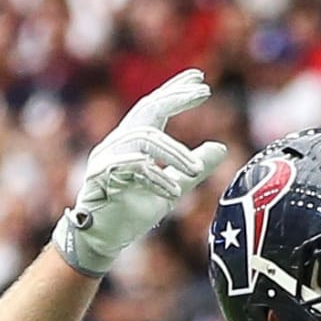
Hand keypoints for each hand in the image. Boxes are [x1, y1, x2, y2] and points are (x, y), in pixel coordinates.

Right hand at [52, 69, 226, 276]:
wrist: (104, 240)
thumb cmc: (132, 212)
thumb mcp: (173, 187)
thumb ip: (193, 168)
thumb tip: (221, 147)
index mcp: (134, 142)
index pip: (155, 108)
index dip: (176, 91)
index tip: (201, 80)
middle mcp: (118, 142)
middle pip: (148, 109)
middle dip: (176, 97)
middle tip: (204, 92)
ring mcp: (106, 156)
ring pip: (144, 137)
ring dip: (175, 153)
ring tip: (194, 171)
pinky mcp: (99, 176)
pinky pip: (130, 166)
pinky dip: (155, 177)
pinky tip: (172, 192)